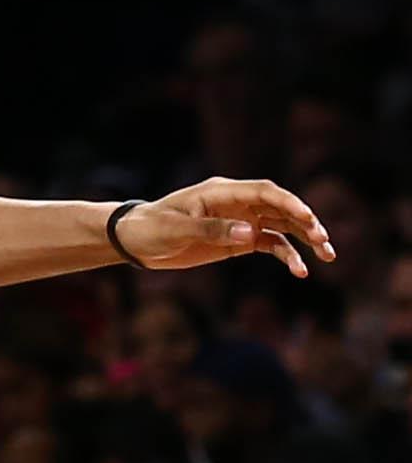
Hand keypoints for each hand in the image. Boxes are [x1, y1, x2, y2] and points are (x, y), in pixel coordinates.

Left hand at [113, 179, 332, 276]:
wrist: (135, 241)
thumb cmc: (151, 228)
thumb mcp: (177, 230)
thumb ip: (212, 229)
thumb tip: (249, 233)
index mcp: (221, 192)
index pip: (264, 192)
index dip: (289, 202)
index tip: (309, 218)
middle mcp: (237, 203)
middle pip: (280, 207)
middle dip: (306, 221)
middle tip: (323, 240)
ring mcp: (241, 221)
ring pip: (282, 226)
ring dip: (305, 238)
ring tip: (327, 255)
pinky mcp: (239, 240)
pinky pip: (271, 245)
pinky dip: (287, 255)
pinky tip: (300, 271)